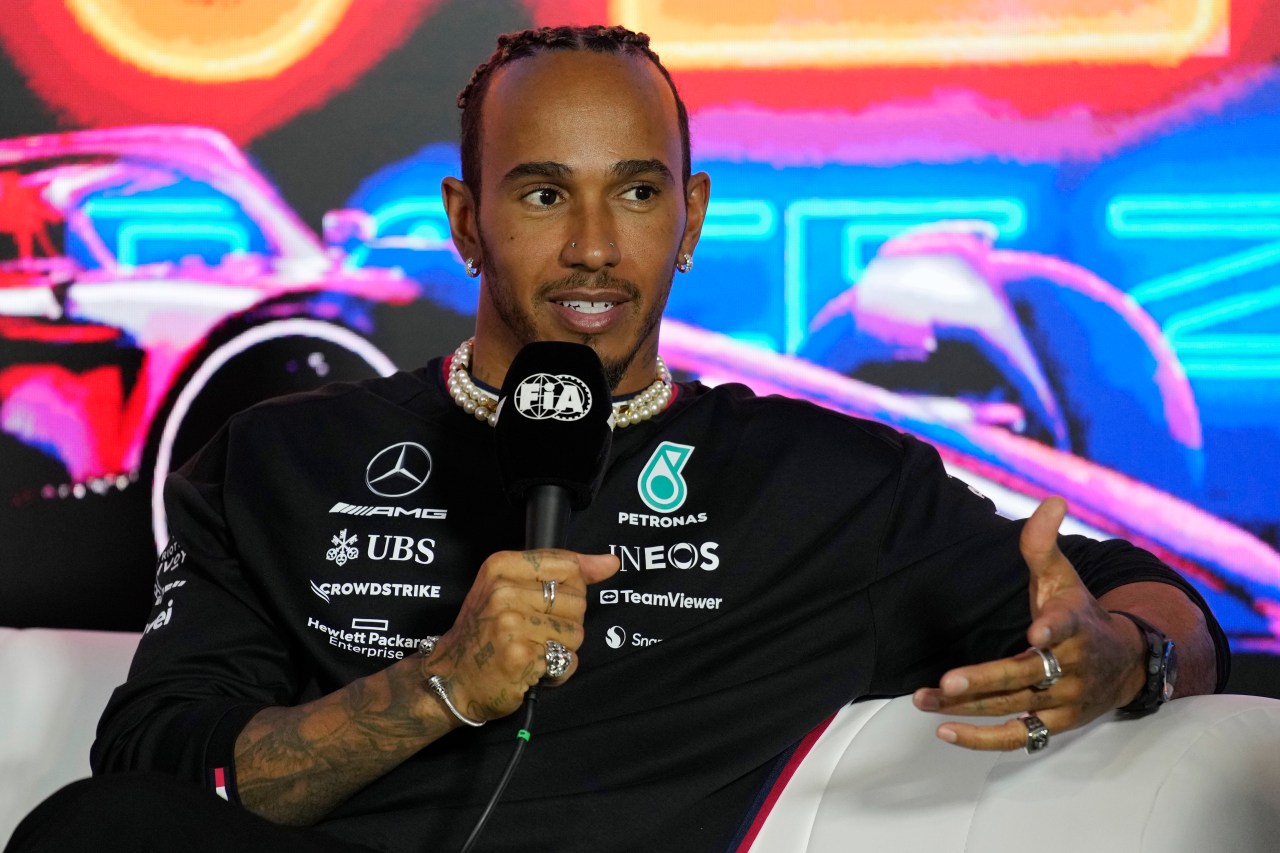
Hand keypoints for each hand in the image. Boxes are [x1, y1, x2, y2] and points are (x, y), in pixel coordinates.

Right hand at [419, 549, 618, 724]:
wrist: (450, 678)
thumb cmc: (483, 633)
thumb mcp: (509, 587)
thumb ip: (561, 570)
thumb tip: (610, 563)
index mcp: (501, 566)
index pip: (568, 565)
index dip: (573, 588)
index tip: (555, 603)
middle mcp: (504, 591)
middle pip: (577, 601)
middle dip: (565, 622)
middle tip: (534, 632)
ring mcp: (511, 624)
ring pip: (576, 632)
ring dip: (561, 648)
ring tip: (532, 650)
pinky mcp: (521, 656)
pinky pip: (567, 660)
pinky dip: (557, 671)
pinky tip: (533, 669)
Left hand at [911, 496, 1145, 749]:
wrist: (1124, 663)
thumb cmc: (1079, 612)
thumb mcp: (1064, 576)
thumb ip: (1044, 543)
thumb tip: (1052, 501)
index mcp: (1074, 624)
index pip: (1065, 625)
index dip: (1052, 629)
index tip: (1038, 632)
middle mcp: (1070, 666)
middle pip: (1026, 675)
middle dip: (986, 679)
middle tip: (947, 681)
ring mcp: (1063, 699)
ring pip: (1012, 707)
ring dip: (967, 707)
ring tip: (925, 699)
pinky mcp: (1054, 724)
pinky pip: (1018, 738)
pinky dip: (982, 740)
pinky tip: (945, 731)